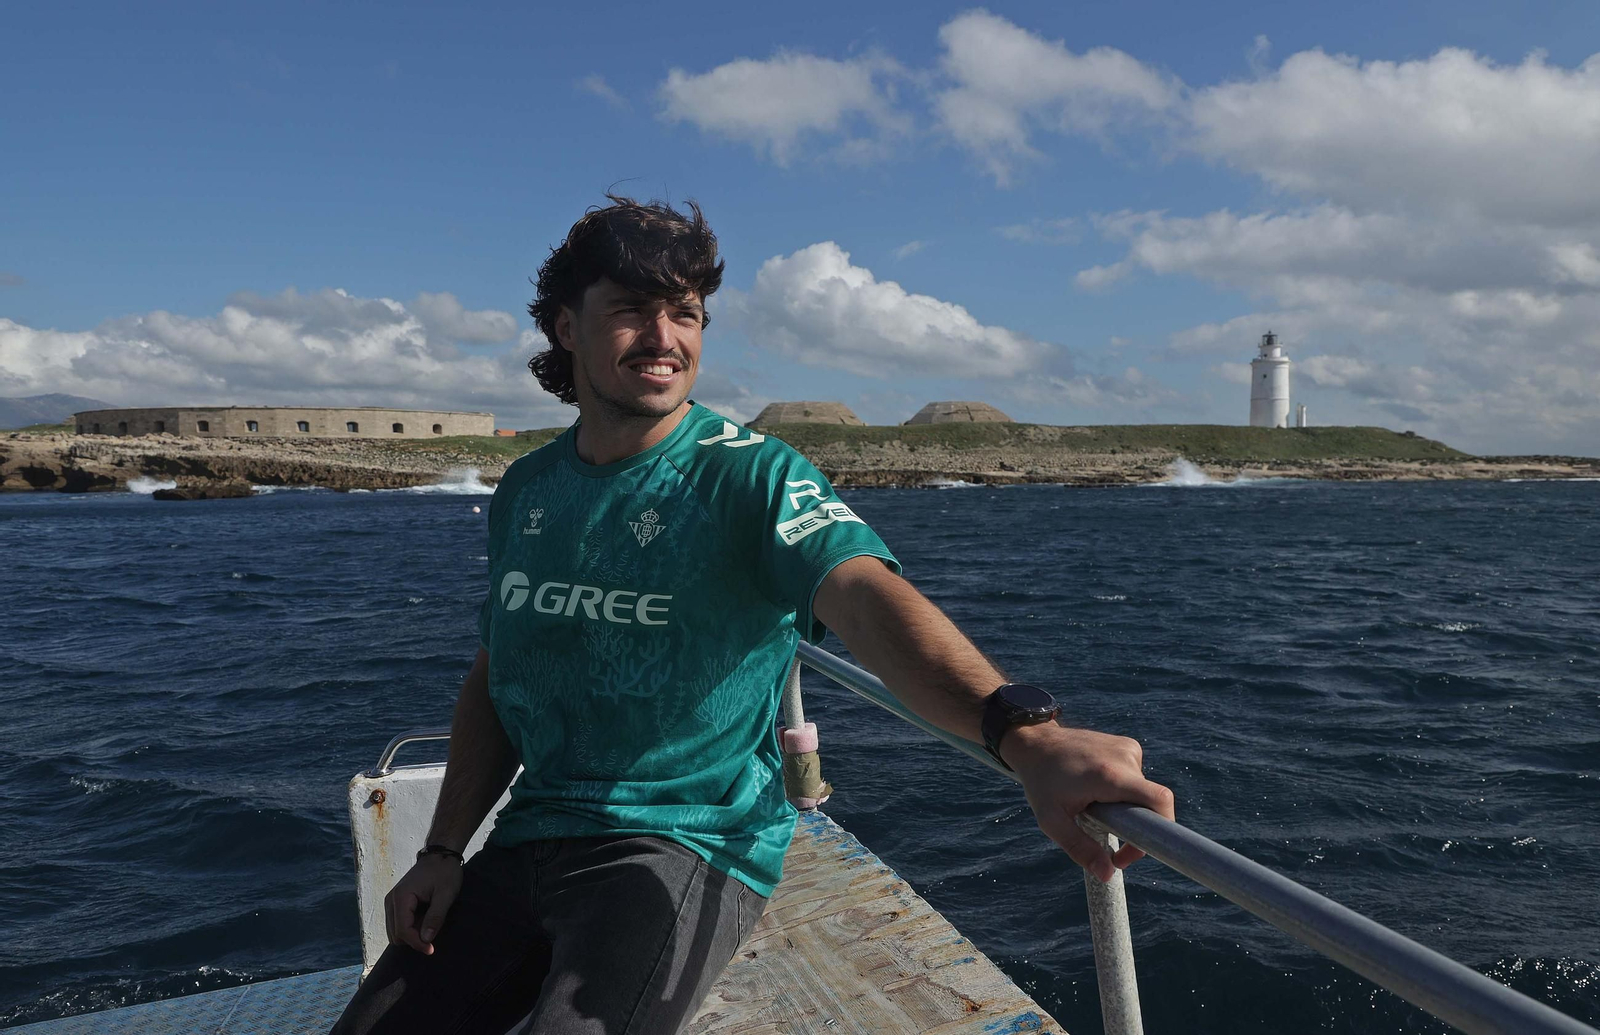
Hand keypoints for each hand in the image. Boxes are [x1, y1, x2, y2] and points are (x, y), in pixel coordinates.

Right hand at [384, 854, 463, 954]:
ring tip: (430, 921)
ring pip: (395, 932)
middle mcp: (390, 900)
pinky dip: (411, 927)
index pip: (402, 931)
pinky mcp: (395, 903)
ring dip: (412, 934)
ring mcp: (391, 902)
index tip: (432, 949)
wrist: (440, 856)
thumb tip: (425, 940)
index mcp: (401, 897)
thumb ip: (435, 917)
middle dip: (414, 939)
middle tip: (434, 929)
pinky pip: (398, 924)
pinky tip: (425, 918)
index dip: (417, 943)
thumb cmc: (445, 873)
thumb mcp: (445, 895)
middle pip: (396, 935)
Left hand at [1001, 722, 1175, 882]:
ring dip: (1125, 806)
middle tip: (1106, 832)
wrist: (1036, 743)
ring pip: (1142, 792)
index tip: (1140, 847)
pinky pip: (1136, 778)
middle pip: (1150, 803)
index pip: (1160, 801)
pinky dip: (1123, 790)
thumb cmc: (1041, 783)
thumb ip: (1080, 848)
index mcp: (1110, 775)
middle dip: (1135, 825)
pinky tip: (1096, 786)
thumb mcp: (1052, 821)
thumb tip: (1107, 874)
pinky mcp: (1128, 744)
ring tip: (1093, 802)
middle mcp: (1125, 757)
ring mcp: (1128, 747)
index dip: (1162, 829)